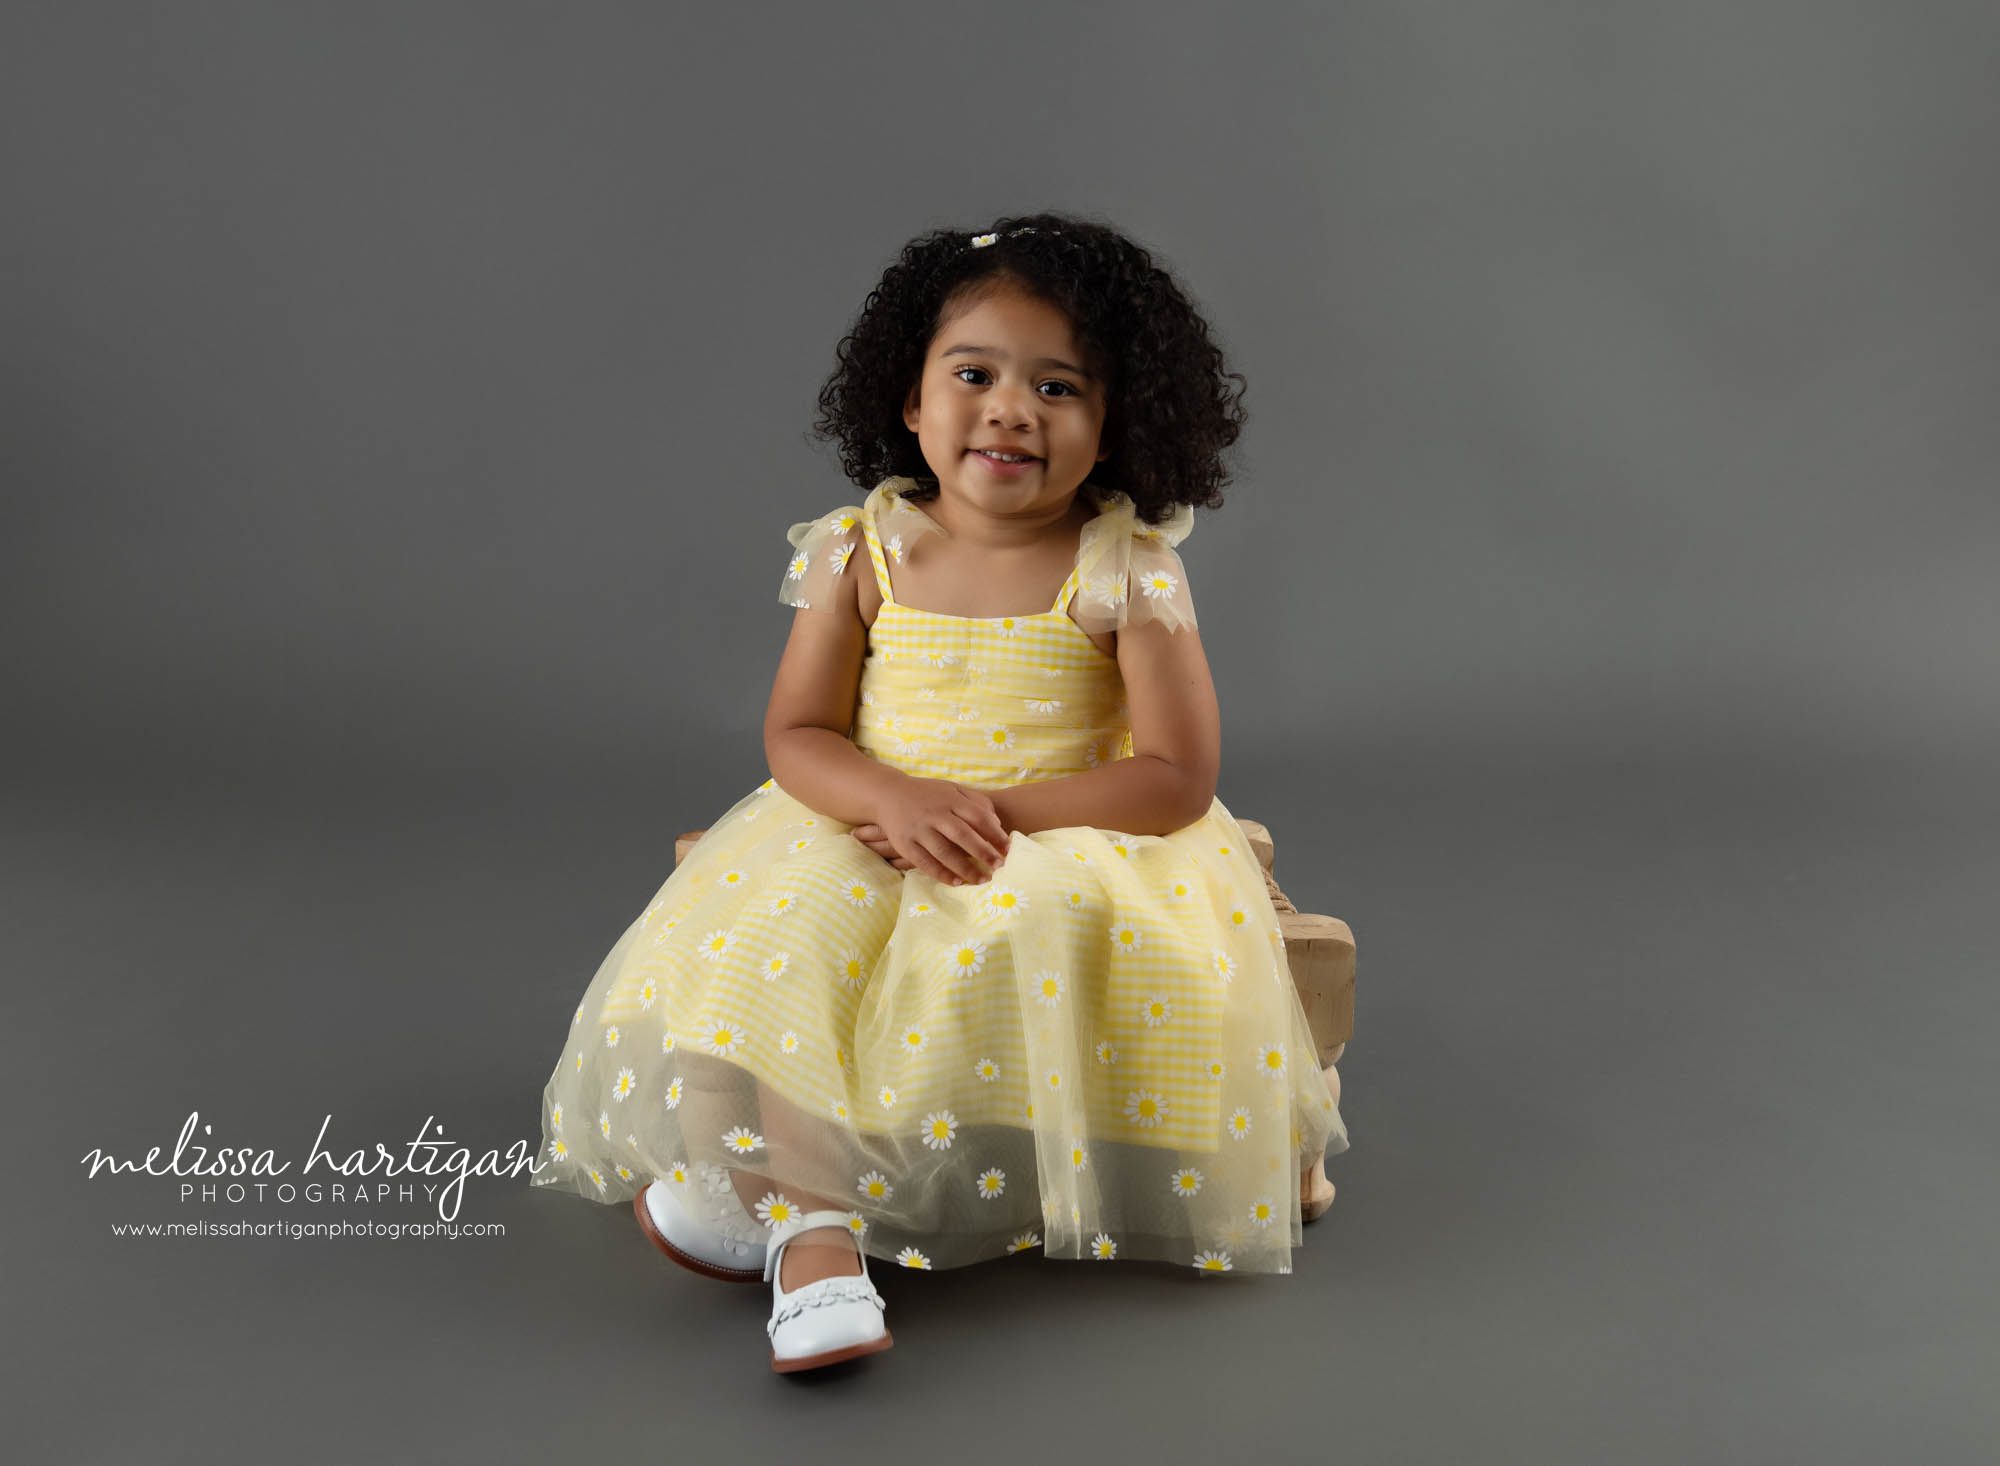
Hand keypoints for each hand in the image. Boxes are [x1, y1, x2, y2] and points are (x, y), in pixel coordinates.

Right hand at [855, 778, 1010, 884]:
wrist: (887, 794)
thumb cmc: (927, 794)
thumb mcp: (952, 789)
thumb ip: (976, 801)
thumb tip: (997, 823)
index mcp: (950, 800)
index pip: (977, 817)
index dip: (994, 834)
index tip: (1008, 849)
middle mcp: (934, 814)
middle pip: (963, 835)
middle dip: (983, 852)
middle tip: (999, 867)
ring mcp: (918, 830)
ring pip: (944, 852)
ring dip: (965, 868)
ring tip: (981, 880)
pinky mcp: (904, 844)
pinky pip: (925, 862)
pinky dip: (941, 874)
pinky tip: (956, 882)